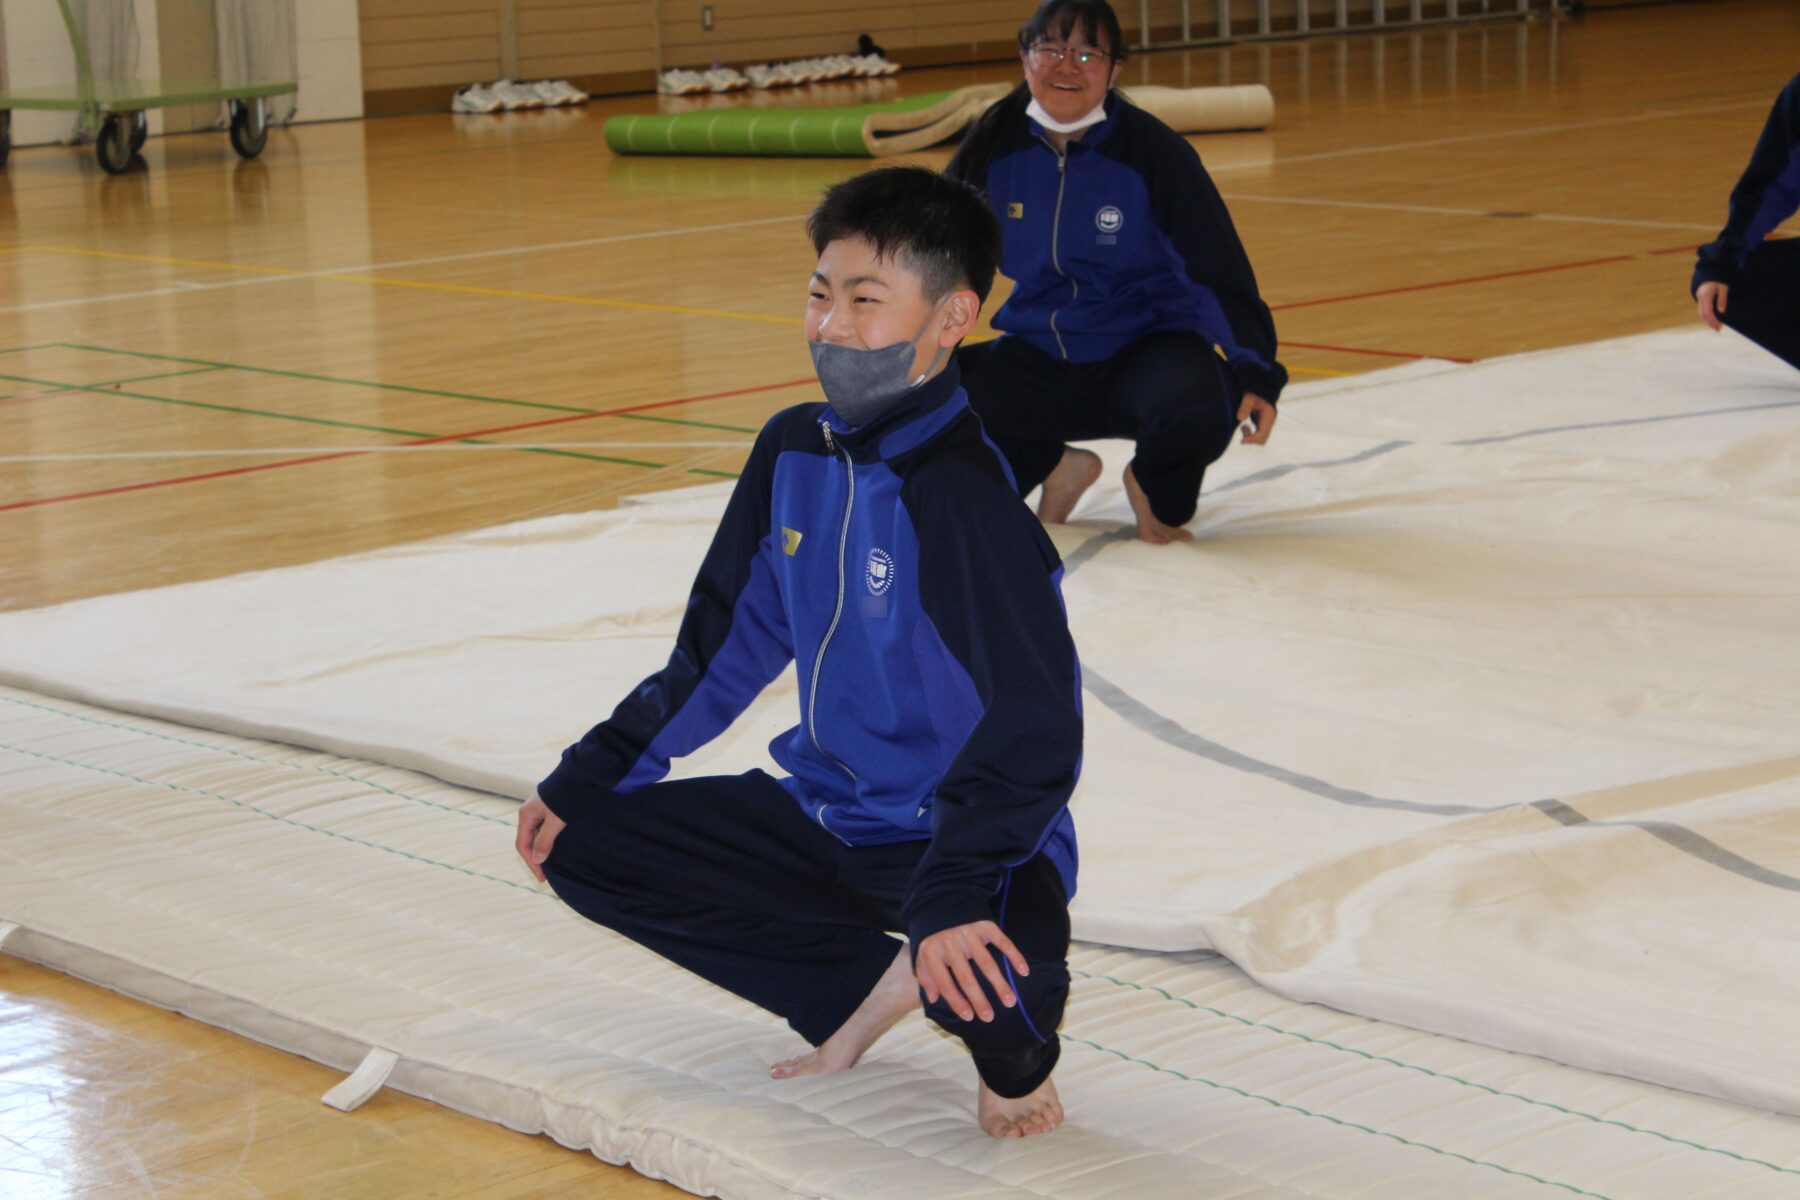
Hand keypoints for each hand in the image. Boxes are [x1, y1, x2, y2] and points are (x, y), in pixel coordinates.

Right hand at [514, 792, 564, 882]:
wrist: (579, 777)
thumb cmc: (566, 798)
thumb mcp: (555, 822)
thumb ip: (545, 841)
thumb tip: (537, 860)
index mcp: (526, 815)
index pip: (522, 845)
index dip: (531, 863)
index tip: (542, 877)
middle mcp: (529, 812)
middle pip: (528, 840)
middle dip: (536, 858)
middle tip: (545, 874)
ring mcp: (539, 810)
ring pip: (537, 835)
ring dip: (542, 849)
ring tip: (552, 864)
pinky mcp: (549, 808)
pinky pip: (544, 829)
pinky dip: (548, 840)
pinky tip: (556, 848)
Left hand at [914, 921, 1028, 1022]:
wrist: (944, 907)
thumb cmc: (936, 941)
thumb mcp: (924, 958)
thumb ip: (926, 978)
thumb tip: (934, 999)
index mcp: (933, 952)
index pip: (945, 983)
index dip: (956, 1001)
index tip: (969, 1017)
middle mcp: (950, 943)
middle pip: (966, 976)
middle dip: (979, 999)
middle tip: (989, 1017)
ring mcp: (969, 933)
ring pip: (986, 963)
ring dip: (999, 984)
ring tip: (1010, 1001)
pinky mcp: (985, 926)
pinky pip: (1002, 942)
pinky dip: (1014, 956)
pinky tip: (1023, 971)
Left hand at [1238, 393, 1276, 444]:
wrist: (1261, 387)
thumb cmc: (1255, 391)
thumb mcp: (1249, 396)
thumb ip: (1245, 406)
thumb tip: (1240, 419)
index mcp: (1268, 416)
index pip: (1262, 435)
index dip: (1252, 439)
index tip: (1241, 440)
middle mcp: (1269, 422)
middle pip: (1262, 439)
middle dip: (1251, 438)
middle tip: (1242, 428)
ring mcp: (1266, 423)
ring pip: (1260, 438)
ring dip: (1250, 436)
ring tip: (1243, 426)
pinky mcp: (1261, 424)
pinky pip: (1257, 434)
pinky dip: (1250, 434)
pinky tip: (1244, 426)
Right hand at [1696, 281, 1728, 331]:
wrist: (1710, 268)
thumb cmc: (1719, 276)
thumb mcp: (1723, 286)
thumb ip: (1722, 299)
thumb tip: (1721, 311)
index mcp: (1705, 295)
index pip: (1708, 312)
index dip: (1713, 321)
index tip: (1719, 327)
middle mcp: (1700, 297)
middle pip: (1702, 314)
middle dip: (1710, 322)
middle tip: (1718, 329)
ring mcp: (1698, 297)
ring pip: (1701, 312)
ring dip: (1708, 319)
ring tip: (1716, 325)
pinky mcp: (1700, 297)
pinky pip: (1702, 308)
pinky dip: (1706, 315)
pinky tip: (1713, 317)